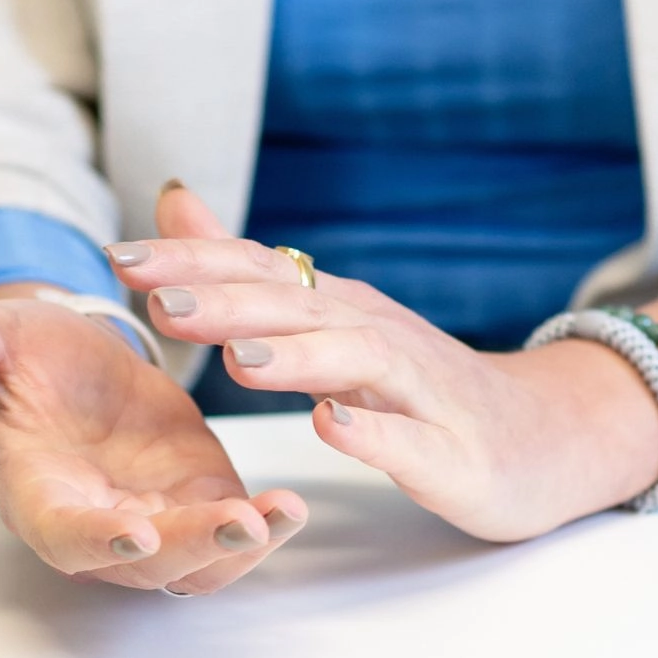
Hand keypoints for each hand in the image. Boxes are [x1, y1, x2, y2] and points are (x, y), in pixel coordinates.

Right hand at [0, 284, 307, 593]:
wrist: (75, 366)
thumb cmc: (30, 362)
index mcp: (41, 494)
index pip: (64, 533)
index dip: (97, 539)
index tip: (136, 531)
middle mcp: (100, 525)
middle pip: (146, 561)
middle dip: (194, 546)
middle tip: (241, 522)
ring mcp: (157, 522)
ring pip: (198, 562)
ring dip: (240, 546)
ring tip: (283, 512)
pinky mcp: (199, 504)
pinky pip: (236, 534)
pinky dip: (269, 524)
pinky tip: (296, 502)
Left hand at [107, 188, 657, 540]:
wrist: (540, 439)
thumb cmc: (418, 386)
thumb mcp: (328, 322)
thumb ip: (248, 270)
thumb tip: (176, 206)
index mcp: (337, 309)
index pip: (258, 271)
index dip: (190, 262)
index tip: (117, 256)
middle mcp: (376, 335)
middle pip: (297, 308)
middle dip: (226, 301)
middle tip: (158, 299)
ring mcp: (417, 391)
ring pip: (356, 362)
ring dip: (297, 358)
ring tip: (237, 362)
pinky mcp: (451, 451)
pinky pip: (410, 441)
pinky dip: (372, 431)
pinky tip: (332, 426)